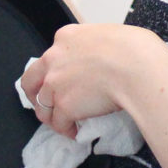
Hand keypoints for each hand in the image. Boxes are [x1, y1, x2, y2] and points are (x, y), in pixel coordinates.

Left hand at [19, 24, 167, 136]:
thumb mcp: (109, 35)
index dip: (55, 70)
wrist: (137, 68)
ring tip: (62, 123)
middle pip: (31, 80)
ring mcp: (55, 83)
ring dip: (51, 116)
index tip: (64, 80)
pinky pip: (58, 123)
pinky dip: (66, 130)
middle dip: (35, 94)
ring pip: (42, 106)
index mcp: (66, 37)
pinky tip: (75, 132)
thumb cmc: (135, 48)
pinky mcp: (64, 106)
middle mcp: (53, 59)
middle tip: (46, 104)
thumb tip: (104, 57)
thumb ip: (95, 46)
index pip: (51, 56)